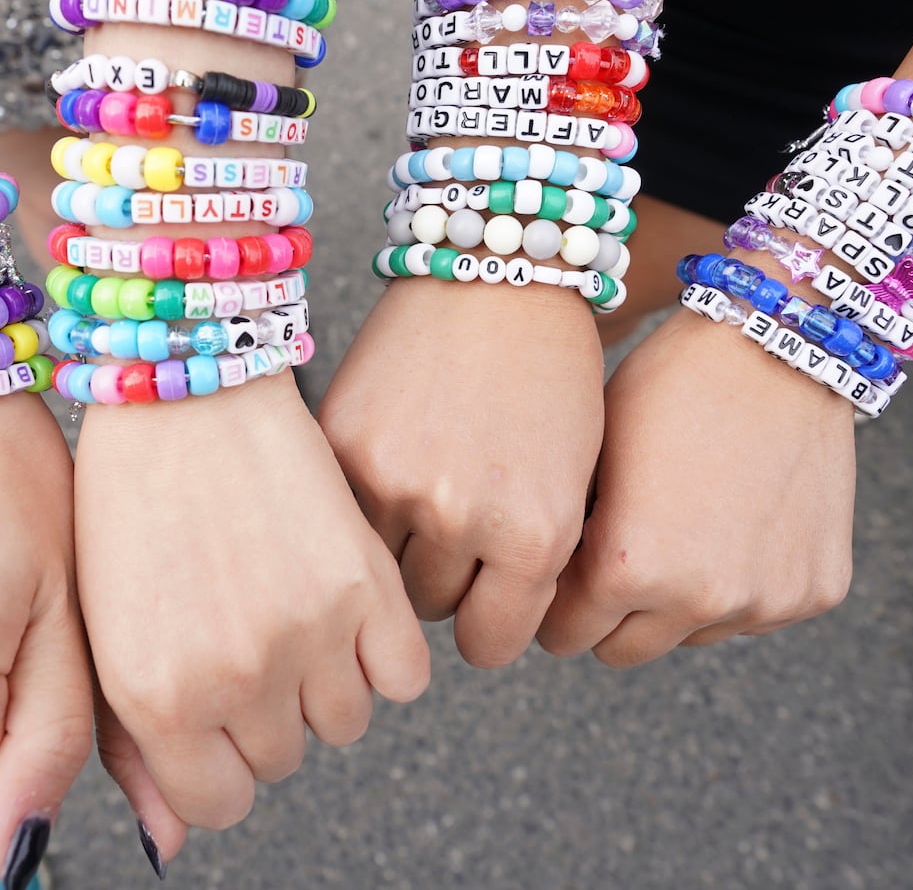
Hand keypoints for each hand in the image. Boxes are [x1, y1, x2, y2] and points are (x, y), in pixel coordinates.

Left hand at [76, 375, 428, 865]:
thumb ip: (134, 747)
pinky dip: (384, 651)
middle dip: (267, 712)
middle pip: (284, 759)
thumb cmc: (129, 499)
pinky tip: (343, 601)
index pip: (217, 804)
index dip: (219, 762)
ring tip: (291, 607)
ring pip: (347, 721)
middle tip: (246, 632)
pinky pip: (404, 676)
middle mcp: (235, 677)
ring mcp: (308, 634)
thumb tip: (171, 844)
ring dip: (326, 680)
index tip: (218, 716)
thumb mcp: (106, 630)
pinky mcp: (367, 586)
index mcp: (158, 696)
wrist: (186, 387)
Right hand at [320, 278, 604, 667]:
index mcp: (535, 534)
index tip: (485, 605)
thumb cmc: (550, 375)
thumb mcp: (571, 484)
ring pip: (377, 570)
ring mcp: (392, 480)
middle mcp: (462, 516)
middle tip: (454, 527)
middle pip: (429, 609)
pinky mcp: (342, 445)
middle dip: (443, 580)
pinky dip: (359, 501)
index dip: (489, 627)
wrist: (496, 269)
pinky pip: (341, 515)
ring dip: (395, 547)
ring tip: (421, 490)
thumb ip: (530, 566)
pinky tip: (388, 457)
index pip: (489, 644)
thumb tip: (481, 631)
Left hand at [537, 309, 855, 664]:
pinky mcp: (814, 591)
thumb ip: (568, 537)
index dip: (556, 603)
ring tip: (682, 525)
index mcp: (625, 568)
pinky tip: (737, 518)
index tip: (561, 578)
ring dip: (677, 601)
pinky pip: (756, 613)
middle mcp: (698, 599)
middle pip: (622, 650)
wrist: (778, 344)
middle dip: (609, 614)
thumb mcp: (590, 457)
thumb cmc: (667, 386)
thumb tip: (540, 588)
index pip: (564, 635)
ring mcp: (764, 600)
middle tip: (615, 559)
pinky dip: (741, 583)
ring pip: (690, 636)